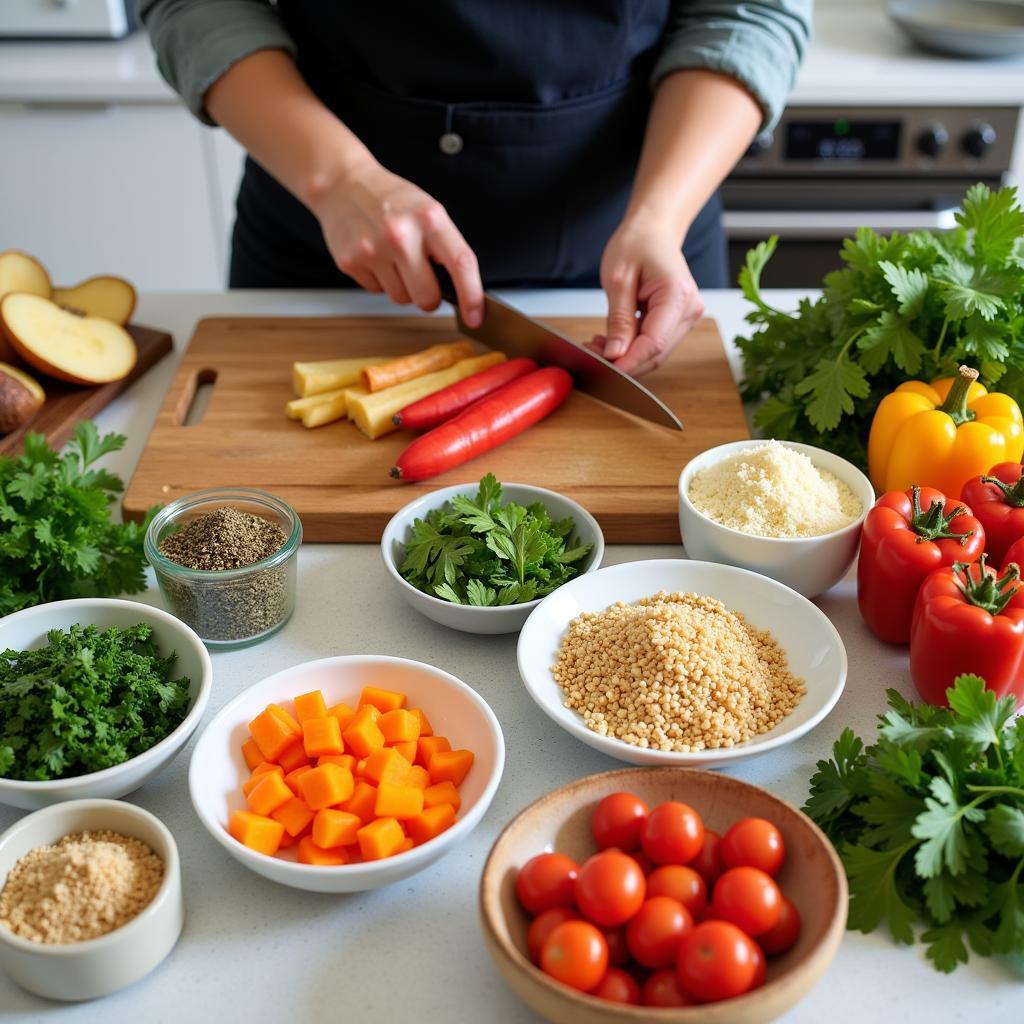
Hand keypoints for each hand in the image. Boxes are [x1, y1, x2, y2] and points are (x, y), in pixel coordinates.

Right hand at [311, 157, 483, 325]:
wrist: (343, 184)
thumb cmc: (391, 200)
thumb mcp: (428, 211)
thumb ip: (445, 246)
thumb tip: (461, 289)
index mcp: (429, 218)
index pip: (461, 264)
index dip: (472, 296)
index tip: (475, 316)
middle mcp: (401, 234)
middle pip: (428, 298)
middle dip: (429, 296)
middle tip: (422, 277)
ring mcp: (373, 249)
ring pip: (402, 299)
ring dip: (402, 286)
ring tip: (393, 257)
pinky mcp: (351, 262)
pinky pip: (377, 291)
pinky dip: (380, 280)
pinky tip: (375, 256)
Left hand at [589, 215, 703, 376]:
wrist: (653, 230)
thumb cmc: (637, 243)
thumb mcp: (618, 280)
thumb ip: (618, 320)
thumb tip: (616, 354)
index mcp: (677, 295)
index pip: (653, 343)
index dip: (629, 361)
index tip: (604, 370)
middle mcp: (689, 309)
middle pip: (656, 353)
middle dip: (624, 362)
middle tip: (591, 355)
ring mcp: (686, 316)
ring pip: (655, 353)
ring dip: (626, 356)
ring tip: (597, 345)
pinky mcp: (678, 320)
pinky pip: (655, 343)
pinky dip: (632, 347)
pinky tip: (611, 341)